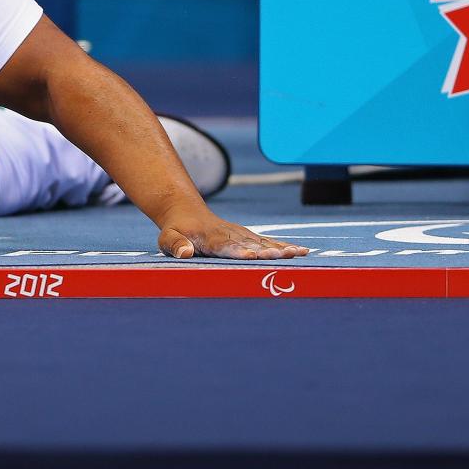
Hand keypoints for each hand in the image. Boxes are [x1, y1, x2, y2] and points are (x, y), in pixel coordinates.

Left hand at [157, 208, 308, 259]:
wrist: (186, 212)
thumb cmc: (175, 230)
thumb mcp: (167, 237)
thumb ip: (175, 244)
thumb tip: (185, 253)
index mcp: (209, 238)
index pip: (226, 246)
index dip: (239, 252)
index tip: (252, 256)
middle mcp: (229, 235)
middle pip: (250, 244)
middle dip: (267, 251)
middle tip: (285, 256)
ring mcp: (241, 235)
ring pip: (263, 242)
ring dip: (281, 248)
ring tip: (299, 253)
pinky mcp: (248, 236)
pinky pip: (267, 241)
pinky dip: (283, 246)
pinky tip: (301, 251)